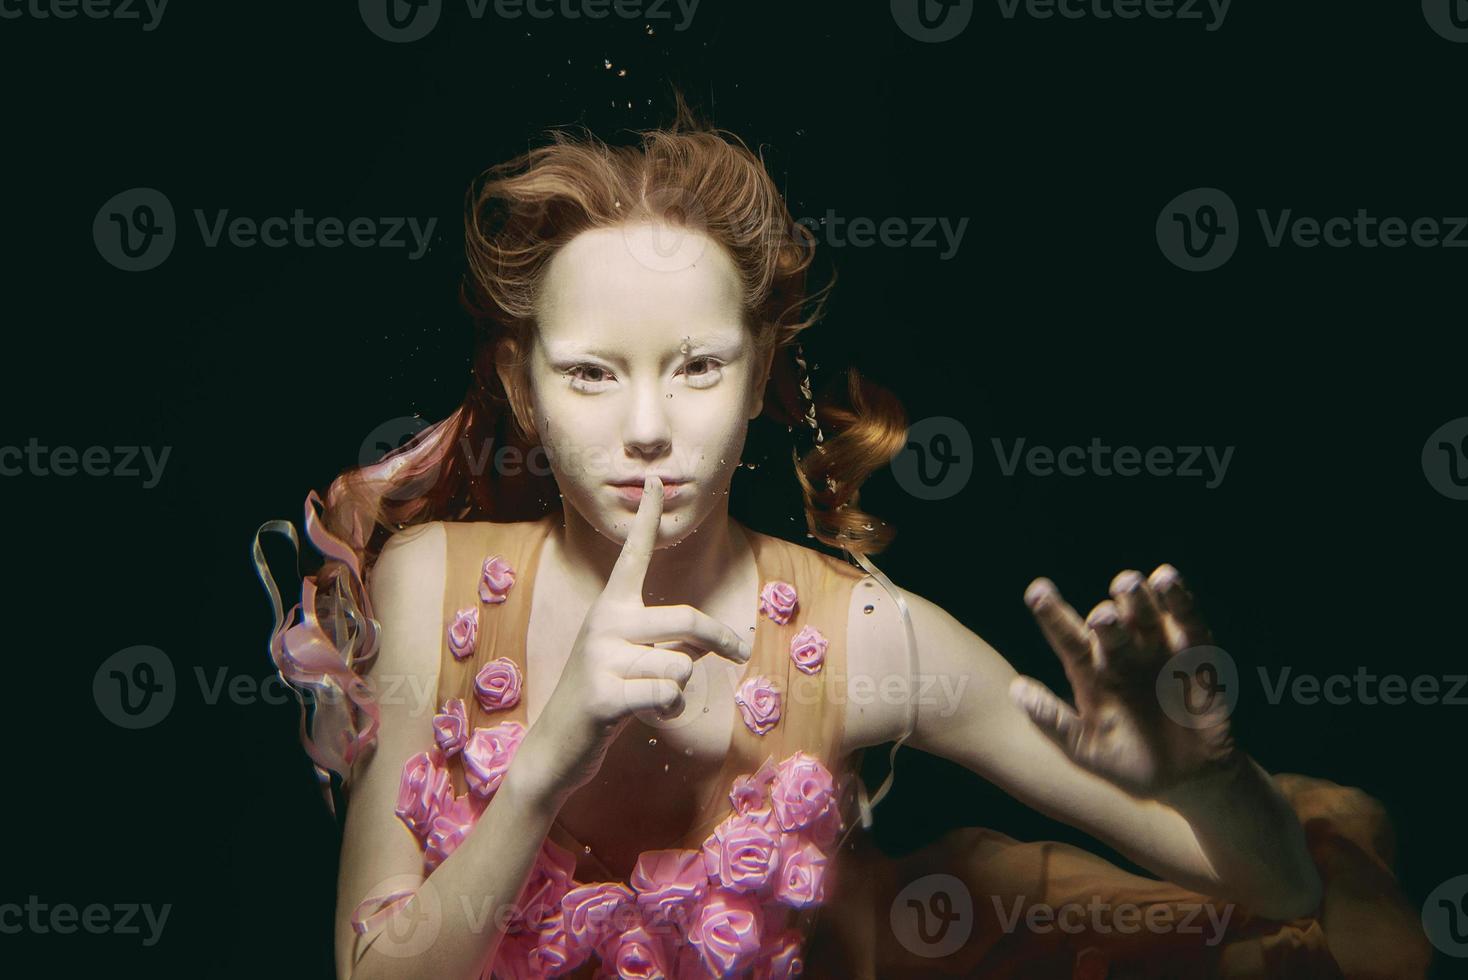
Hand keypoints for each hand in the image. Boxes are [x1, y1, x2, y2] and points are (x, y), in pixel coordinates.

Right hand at [512, 475, 753, 806]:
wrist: (558, 745)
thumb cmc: (610, 694)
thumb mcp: (639, 659)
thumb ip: (672, 641)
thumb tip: (712, 641)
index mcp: (612, 607)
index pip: (635, 555)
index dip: (646, 517)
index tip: (655, 479)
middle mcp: (604, 622)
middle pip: (686, 621)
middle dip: (719, 639)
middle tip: (738, 653)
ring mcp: (600, 658)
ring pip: (682, 666)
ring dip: (680, 690)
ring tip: (645, 699)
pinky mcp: (604, 695)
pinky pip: (670, 696)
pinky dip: (670, 712)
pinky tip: (642, 718)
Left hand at [1008, 565, 1238, 799]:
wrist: (1185, 782)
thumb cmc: (1126, 764)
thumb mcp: (1084, 749)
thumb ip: (1052, 721)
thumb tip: (1015, 690)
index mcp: (1090, 672)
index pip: (1068, 638)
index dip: (1053, 615)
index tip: (1037, 592)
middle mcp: (1121, 653)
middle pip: (1109, 625)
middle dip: (1105, 617)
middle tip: (1102, 615)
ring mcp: (1157, 650)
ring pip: (1144, 615)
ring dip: (1137, 598)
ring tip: (1128, 584)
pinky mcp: (1195, 653)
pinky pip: (1188, 622)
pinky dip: (1180, 602)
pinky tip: (1168, 580)